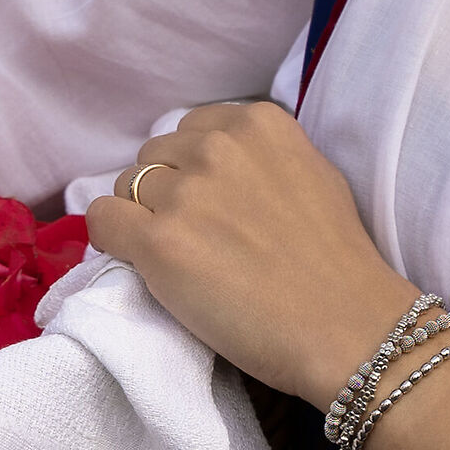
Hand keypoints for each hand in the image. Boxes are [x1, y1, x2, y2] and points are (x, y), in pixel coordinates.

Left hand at [87, 102, 417, 408]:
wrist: (346, 327)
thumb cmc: (338, 261)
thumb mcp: (312, 173)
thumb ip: (259, 156)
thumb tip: (208, 160)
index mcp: (258, 122)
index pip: (189, 129)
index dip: (193, 170)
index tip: (212, 206)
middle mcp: (217, 146)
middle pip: (154, 156)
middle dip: (165, 192)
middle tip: (199, 238)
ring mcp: (185, 194)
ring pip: (124, 188)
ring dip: (143, 219)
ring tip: (182, 259)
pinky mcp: (159, 243)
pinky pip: (102, 221)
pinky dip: (112, 240)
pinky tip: (140, 264)